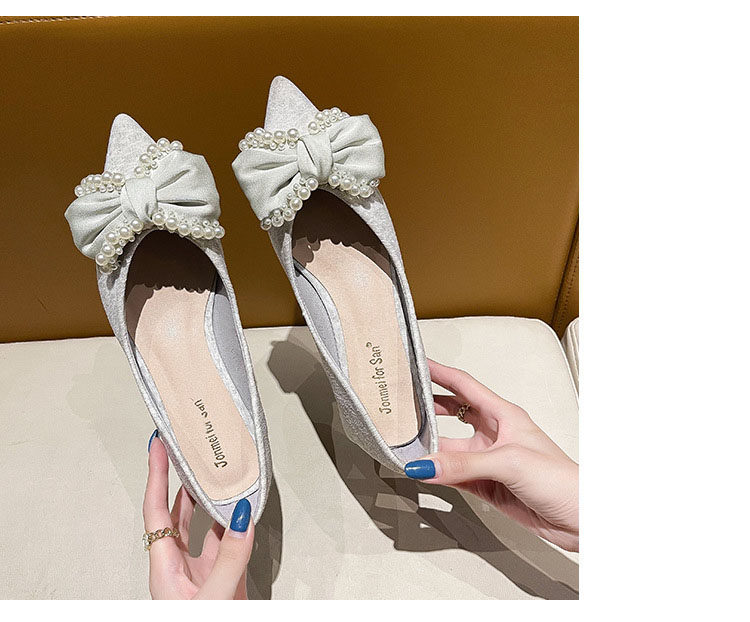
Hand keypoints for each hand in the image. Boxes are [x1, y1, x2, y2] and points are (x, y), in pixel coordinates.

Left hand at [144, 432, 254, 598]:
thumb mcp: (214, 597)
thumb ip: (229, 557)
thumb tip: (241, 516)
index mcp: (164, 566)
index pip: (155, 510)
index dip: (155, 475)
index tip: (157, 445)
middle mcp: (179, 564)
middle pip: (175, 510)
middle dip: (179, 477)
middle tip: (185, 447)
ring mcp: (201, 571)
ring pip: (200, 523)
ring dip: (206, 496)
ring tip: (212, 468)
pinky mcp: (222, 578)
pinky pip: (225, 540)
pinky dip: (232, 520)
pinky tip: (240, 506)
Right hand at [405, 360, 578, 551]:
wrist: (580, 518)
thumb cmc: (560, 479)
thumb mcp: (509, 462)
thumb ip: (463, 464)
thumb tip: (424, 464)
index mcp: (504, 415)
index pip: (465, 386)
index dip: (440, 373)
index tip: (417, 364)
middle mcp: (494, 434)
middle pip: (452, 414)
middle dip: (428, 407)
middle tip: (403, 401)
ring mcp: (488, 460)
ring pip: (449, 448)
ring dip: (429, 446)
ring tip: (403, 441)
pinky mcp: (486, 484)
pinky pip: (453, 473)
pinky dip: (436, 472)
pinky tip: (422, 470)